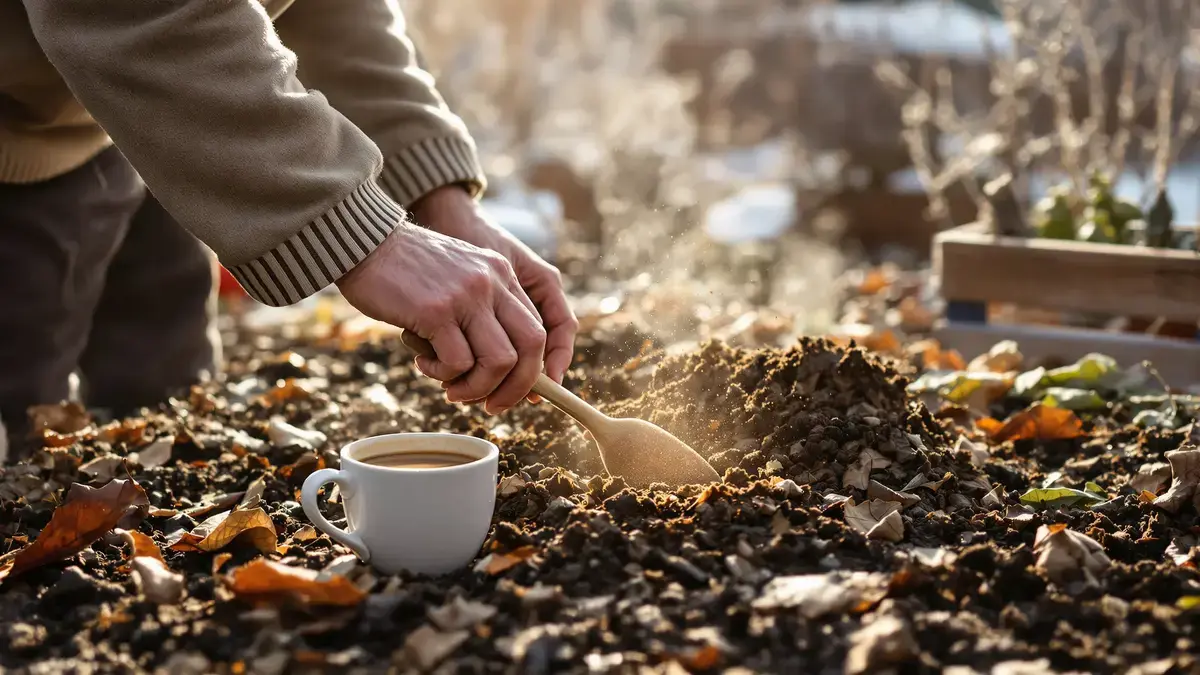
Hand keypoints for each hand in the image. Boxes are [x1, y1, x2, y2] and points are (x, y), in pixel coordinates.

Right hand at [335, 223, 545, 413]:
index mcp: (502, 274)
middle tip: (491, 405)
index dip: (533, 369)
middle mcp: (492, 282)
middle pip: (532, 346)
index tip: (515, 391)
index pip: (540, 328)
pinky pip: (458, 363)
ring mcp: (467, 296)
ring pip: (500, 362)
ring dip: (477, 387)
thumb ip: (480, 310)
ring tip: (451, 388)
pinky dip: (443, 374)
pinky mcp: (436, 311)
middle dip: (517, 387)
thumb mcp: (458, 278)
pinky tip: (423, 363)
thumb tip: (495, 369)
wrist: (363, 243)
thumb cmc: (405, 270)